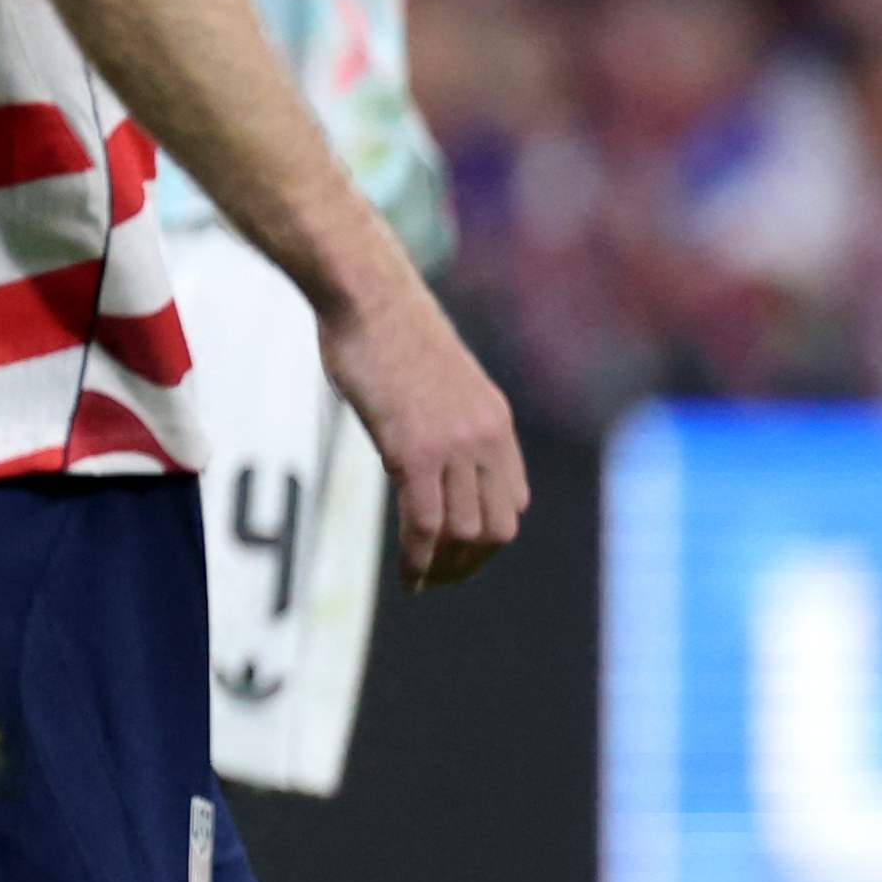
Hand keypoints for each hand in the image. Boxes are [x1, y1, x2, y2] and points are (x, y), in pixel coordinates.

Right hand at [319, 268, 528, 587]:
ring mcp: (453, 446)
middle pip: (497, 527)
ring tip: (420, 584)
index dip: (487, 535)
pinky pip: (425, 523)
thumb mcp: (432, 381)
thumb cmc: (385, 330)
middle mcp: (486, 438)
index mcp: (495, 422)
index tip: (455, 551)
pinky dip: (419, 560)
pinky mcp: (413, 450)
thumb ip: (441, 418)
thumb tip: (421, 441)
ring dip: (444, 569)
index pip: (512, 500)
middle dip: (470, 563)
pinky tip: (407, 577)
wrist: (368, 297)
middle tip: (439, 580)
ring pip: (465, 532)